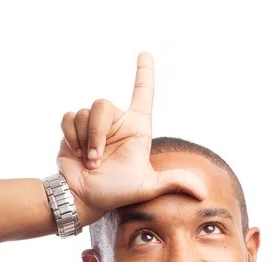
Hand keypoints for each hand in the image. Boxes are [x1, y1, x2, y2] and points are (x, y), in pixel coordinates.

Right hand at [57, 52, 207, 225]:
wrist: (83, 198)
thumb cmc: (114, 192)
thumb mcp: (147, 186)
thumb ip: (174, 182)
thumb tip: (203, 193)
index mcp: (135, 129)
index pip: (142, 94)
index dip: (144, 72)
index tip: (145, 53)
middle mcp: (115, 124)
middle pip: (102, 104)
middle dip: (96, 133)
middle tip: (96, 159)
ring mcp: (93, 127)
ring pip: (84, 112)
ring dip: (84, 140)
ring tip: (88, 161)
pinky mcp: (73, 130)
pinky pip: (69, 118)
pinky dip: (70, 137)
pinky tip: (76, 153)